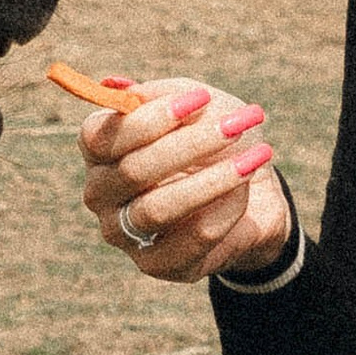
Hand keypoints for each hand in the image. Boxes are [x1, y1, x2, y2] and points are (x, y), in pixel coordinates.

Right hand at [79, 75, 290, 285]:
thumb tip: (118, 90)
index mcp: (99, 150)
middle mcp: (100, 194)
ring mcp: (124, 233)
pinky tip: (246, 188)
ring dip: (214, 179)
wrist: (253, 188)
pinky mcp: (158, 264)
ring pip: (158, 208)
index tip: (200, 98)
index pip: (99, 136)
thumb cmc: (217, 139)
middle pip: (133, 170)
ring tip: (256, 155)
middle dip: (191, 145)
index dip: (149, 118)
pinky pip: (194, 236)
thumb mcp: (199, 104)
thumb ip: (164, 94)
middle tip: (238, 125)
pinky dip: (227, 208)